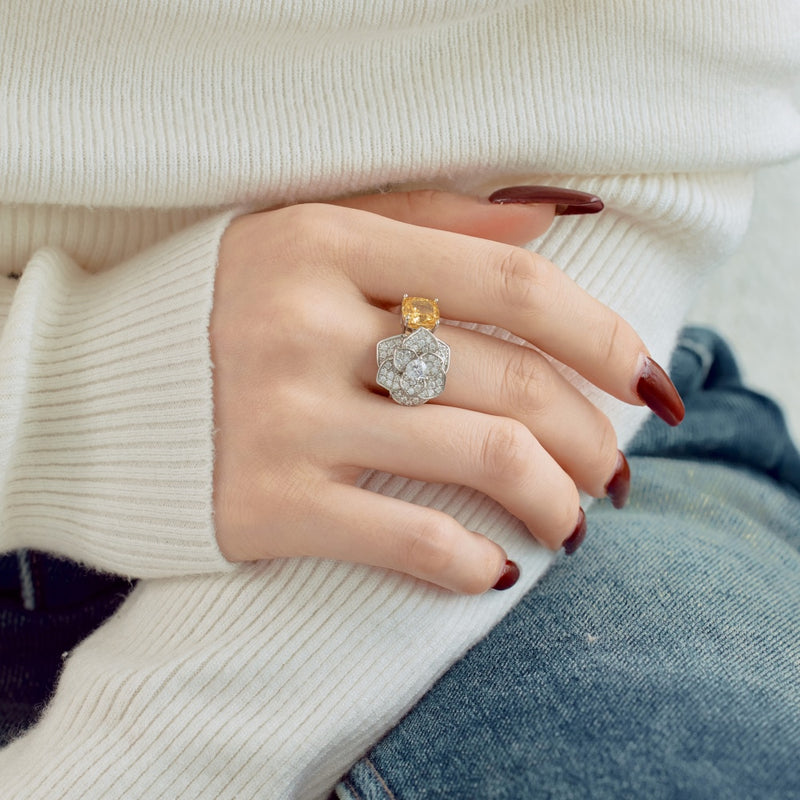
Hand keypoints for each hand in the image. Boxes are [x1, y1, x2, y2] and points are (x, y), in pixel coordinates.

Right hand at [210, 190, 682, 592]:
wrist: (101, 394)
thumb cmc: (229, 309)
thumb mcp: (312, 235)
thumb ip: (430, 218)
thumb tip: (549, 216)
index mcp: (324, 240)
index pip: (509, 281)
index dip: (600, 333)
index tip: (648, 379)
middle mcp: (305, 323)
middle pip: (507, 376)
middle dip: (588, 434)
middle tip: (615, 469)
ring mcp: (282, 417)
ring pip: (479, 457)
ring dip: (555, 501)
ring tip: (577, 522)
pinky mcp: (263, 505)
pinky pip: (405, 539)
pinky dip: (473, 564)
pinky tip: (499, 571)